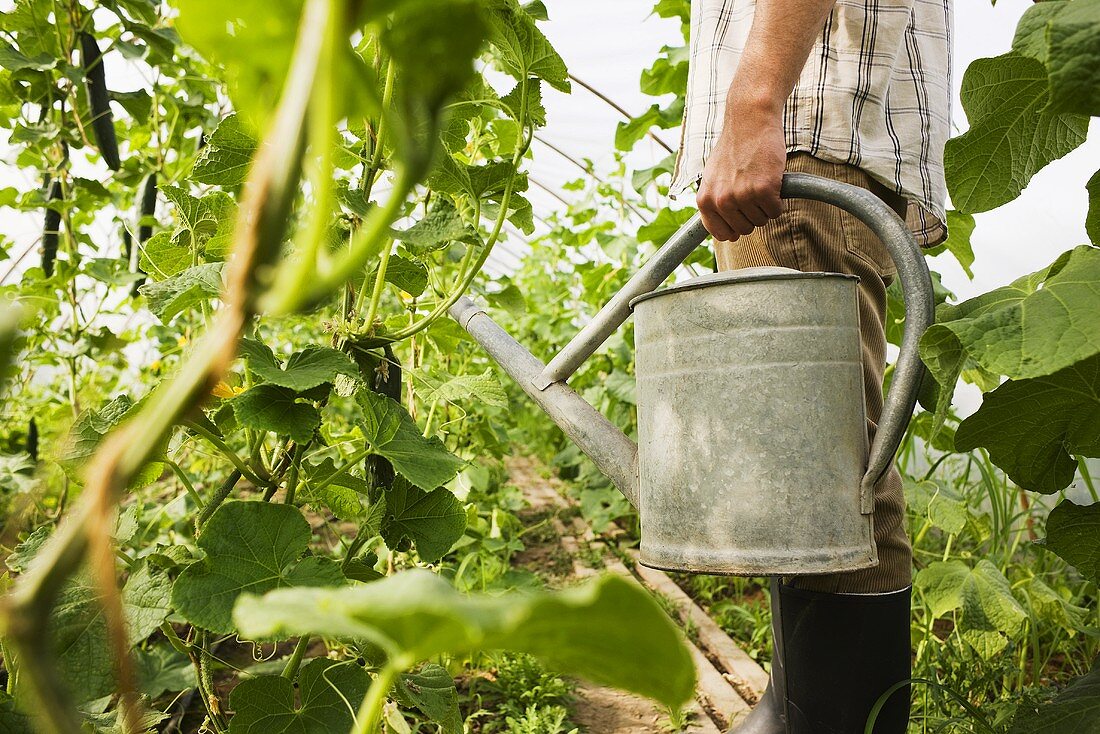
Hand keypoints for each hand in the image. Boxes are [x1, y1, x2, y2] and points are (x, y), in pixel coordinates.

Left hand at [696, 99, 785, 241]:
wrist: (749, 120)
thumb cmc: (734, 148)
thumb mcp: (712, 177)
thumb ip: (715, 204)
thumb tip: (727, 235)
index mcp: (705, 200)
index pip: (720, 234)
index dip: (734, 227)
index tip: (741, 216)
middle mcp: (721, 201)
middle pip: (744, 230)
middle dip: (752, 214)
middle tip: (752, 190)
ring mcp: (742, 196)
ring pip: (761, 221)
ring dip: (765, 205)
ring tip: (760, 181)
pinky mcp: (764, 189)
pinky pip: (775, 211)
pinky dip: (778, 200)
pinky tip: (772, 181)